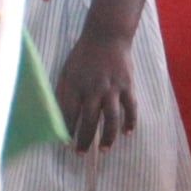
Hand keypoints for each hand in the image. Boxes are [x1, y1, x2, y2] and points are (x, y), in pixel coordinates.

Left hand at [52, 31, 135, 151]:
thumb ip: (64, 91)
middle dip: (85, 139)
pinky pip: (130, 108)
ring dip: (107, 136)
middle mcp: (93, 89)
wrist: (106, 36)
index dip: (66, 130)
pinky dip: (130, 122)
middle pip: (89, 120)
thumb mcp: (67, 70)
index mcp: (75, 84)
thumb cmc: (83, 54)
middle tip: (81, 153)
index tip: (64, 144)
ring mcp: (112, 88)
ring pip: (110, 118)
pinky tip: (127, 133)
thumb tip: (59, 113)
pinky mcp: (127, 86)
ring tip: (105, 150)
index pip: (69, 113)